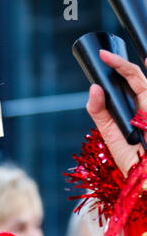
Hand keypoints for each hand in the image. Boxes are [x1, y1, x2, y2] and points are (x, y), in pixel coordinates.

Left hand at [86, 50, 146, 176]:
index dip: (122, 67)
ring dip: (132, 72)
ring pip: (146, 84)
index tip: (104, 55)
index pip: (133, 81)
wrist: (145, 180)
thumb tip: (94, 87)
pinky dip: (143, 83)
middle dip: (122, 66)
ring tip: (112, 62)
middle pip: (140, 79)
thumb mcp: (109, 132)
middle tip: (104, 55)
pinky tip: (142, 67)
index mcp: (137, 108)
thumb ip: (100, 111)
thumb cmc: (130, 158)